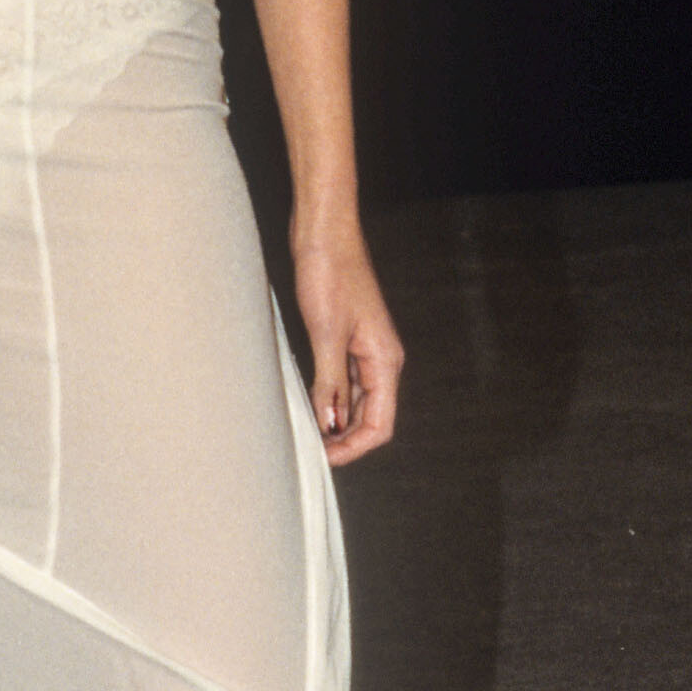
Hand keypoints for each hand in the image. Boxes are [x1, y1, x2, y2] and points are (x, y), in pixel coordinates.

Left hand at [292, 228, 403, 465]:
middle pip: (371, 417)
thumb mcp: (326, 333)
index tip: (325, 457)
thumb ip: (330, 383)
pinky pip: (343, 382)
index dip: (355, 447)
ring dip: (335, 421)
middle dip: (345, 439)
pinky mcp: (346, 340)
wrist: (324, 233)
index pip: (381, 423)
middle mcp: (380, 358)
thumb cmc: (330, 272)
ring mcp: (364, 350)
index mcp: (385, 359)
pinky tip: (308, 404)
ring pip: (356, 401)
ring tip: (306, 433)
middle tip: (311, 451)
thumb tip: (330, 424)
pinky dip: (328, 398)